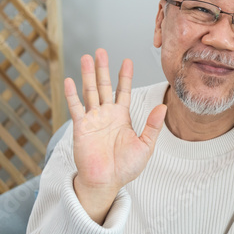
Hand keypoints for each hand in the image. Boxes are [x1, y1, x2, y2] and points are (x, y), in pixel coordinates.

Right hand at [65, 48, 166, 222]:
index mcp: (121, 117)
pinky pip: (76, 108)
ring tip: (86, 57)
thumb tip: (163, 106)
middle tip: (101, 51)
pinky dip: (72, 94)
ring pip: (89, 92)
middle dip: (102, 68)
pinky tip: (70, 80)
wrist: (107, 182)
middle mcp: (106, 115)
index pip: (123, 91)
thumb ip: (152, 126)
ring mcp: (92, 120)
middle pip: (103, 86)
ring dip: (87, 75)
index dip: (124, 76)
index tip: (127, 60)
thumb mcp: (145, 145)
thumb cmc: (125, 167)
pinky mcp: (80, 128)